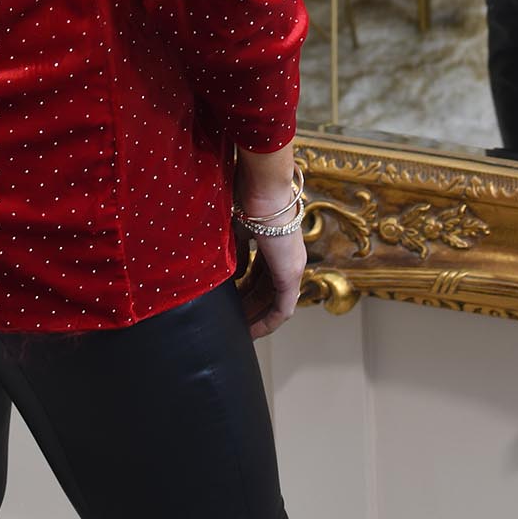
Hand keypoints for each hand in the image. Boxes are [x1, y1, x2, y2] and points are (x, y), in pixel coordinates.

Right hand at [233, 144, 304, 338]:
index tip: (228, 298)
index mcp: (273, 238)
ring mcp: (291, 264)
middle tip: (229, 319)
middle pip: (265, 287)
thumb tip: (226, 270)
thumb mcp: (233, 226)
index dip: (244, 286)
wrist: (263, 186)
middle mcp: (286, 253)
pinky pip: (281, 308)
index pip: (259, 269)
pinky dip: (266, 322)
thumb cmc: (245, 194)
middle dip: (247, 305)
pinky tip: (251, 332)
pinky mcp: (291, 274)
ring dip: (255, 315)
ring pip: (273, 300)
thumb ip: (232, 249)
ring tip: (236, 329)